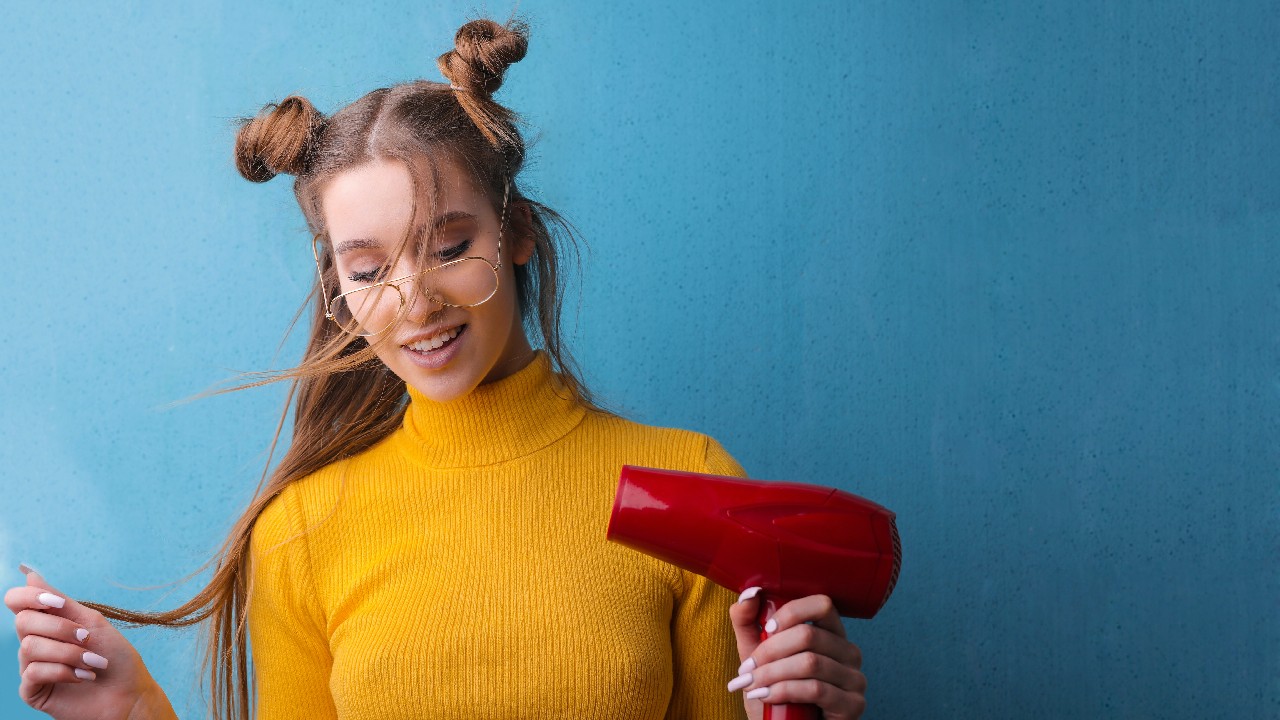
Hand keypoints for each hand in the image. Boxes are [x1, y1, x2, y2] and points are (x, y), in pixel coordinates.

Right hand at [4, 565, 172, 719]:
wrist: (129, 695)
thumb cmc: (116, 658)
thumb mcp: (92, 623)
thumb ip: (61, 602)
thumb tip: (30, 575)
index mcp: (48, 623)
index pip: (17, 601)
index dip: (29, 596)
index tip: (56, 602)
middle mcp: (36, 643)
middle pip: (22, 621)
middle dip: (60, 627)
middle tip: (87, 638)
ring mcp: (32, 667)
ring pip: (29, 647)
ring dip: (68, 653)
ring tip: (92, 662)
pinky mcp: (32, 691)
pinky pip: (33, 672)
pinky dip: (63, 671)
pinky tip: (84, 677)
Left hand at [728, 589, 866, 719]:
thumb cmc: (775, 692)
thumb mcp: (756, 655)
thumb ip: (748, 623)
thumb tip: (748, 594)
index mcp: (831, 633)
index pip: (822, 604)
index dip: (791, 613)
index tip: (765, 630)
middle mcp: (848, 651)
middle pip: (810, 635)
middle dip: (770, 651)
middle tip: (748, 668)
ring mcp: (855, 678)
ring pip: (810, 663)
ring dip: (772, 674)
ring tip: (752, 685)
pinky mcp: (853, 704)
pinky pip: (816, 689)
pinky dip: (784, 691)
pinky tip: (767, 697)